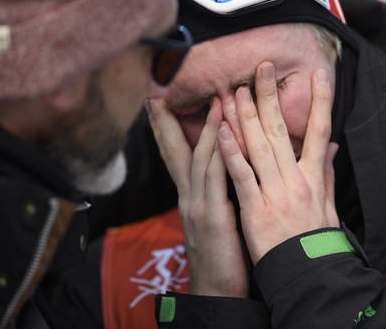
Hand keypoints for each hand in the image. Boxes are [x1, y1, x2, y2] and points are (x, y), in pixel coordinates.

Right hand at [146, 97, 248, 296]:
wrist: (217, 292)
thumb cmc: (221, 254)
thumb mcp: (215, 218)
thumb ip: (218, 192)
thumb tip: (226, 171)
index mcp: (190, 196)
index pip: (175, 155)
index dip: (166, 129)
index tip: (159, 104)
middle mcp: (188, 196)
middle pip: (175, 151)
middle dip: (166, 120)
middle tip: (160, 92)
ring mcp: (197, 205)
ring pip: (198, 157)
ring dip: (205, 126)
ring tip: (213, 98)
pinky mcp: (212, 216)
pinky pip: (215, 178)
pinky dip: (218, 152)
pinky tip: (223, 132)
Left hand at [217, 63, 338, 264]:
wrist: (308, 274)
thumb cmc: (316, 241)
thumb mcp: (328, 206)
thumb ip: (326, 173)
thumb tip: (331, 146)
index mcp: (313, 177)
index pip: (318, 131)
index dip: (320, 102)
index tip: (318, 75)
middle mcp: (296, 179)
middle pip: (281, 131)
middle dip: (271, 97)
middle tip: (262, 67)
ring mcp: (276, 192)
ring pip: (259, 147)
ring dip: (246, 116)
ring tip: (236, 90)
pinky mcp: (256, 208)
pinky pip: (242, 175)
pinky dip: (231, 152)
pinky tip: (221, 130)